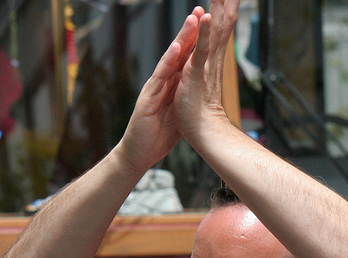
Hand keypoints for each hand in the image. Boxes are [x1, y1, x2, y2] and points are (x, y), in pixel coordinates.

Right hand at [116, 6, 204, 175]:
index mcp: (172, 88)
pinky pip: (159, 77)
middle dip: (190, 32)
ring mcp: (154, 89)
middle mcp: (162, 83)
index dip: (196, 43)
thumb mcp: (179, 116)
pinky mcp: (147, 99)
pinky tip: (176, 49)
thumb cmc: (157, 138)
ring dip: (181, 39)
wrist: (139, 154)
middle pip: (178, 54)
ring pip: (170, 59)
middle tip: (200, 11)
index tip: (208, 25)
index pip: (185, 61)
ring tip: (191, 20)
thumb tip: (201, 96)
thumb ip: (187, 102)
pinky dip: (168, 63)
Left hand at [175, 0, 239, 142]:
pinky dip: (205, 33)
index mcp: (212, 58)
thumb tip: (208, 49)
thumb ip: (205, 61)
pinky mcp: (196, 75)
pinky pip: (201, 51)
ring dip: (220, 7)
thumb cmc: (199, 110)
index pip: (221, 25)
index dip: (226, 5)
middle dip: (228, 0)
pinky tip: (207, 16)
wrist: (202, 133)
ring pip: (216, 31)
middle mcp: (213, 58)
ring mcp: (206, 66)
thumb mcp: (200, 77)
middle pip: (223, 21)